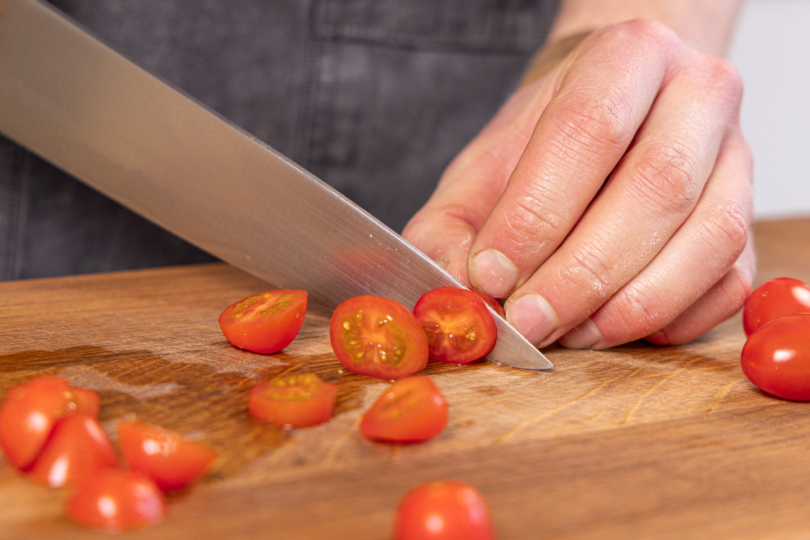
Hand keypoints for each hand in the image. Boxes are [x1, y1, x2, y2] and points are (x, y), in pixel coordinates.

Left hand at [403, 19, 753, 348]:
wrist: (614, 114)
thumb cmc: (545, 142)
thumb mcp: (482, 167)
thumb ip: (453, 227)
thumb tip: (460, 294)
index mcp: (627, 56)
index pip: (588, 129)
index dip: (536, 214)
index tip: (491, 275)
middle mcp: (698, 94)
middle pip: (657, 186)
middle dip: (582, 272)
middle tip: (528, 321)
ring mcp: (736, 159)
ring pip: (707, 239)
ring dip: (630, 304)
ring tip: (568, 332)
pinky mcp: (747, 220)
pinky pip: (728, 282)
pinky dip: (670, 319)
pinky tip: (613, 327)